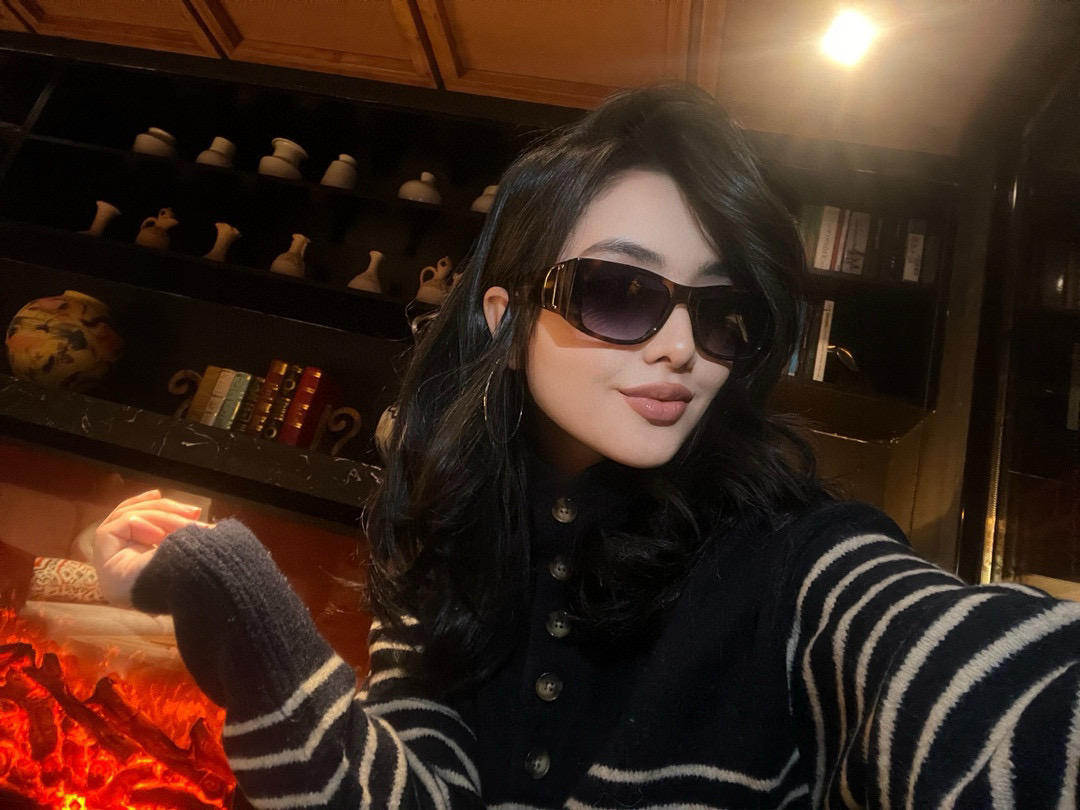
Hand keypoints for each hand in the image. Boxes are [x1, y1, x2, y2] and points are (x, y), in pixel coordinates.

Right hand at [93, 489, 212, 605]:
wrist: (194, 593)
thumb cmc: (198, 572)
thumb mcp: (190, 544)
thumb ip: (182, 530)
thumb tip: (191, 512)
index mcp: (140, 567)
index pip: (129, 526)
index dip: (143, 506)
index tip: (159, 493)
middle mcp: (121, 568)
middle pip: (126, 518)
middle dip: (159, 508)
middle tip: (190, 511)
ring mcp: (109, 566)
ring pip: (124, 518)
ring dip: (158, 515)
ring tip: (184, 525)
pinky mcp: (102, 561)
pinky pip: (116, 527)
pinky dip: (141, 524)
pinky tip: (159, 536)